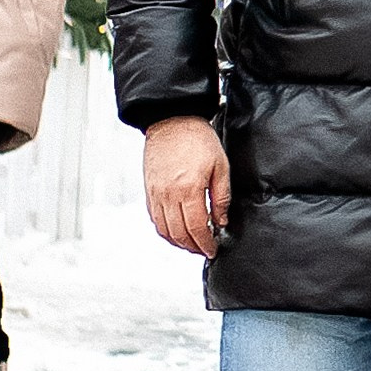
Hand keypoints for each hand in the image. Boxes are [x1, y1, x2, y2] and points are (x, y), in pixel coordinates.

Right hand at [144, 118, 230, 255]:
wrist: (172, 120)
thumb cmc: (198, 139)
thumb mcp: (220, 166)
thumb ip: (221, 197)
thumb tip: (221, 221)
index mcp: (188, 189)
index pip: (196, 228)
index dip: (205, 243)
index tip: (212, 249)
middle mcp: (168, 195)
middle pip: (178, 234)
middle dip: (192, 247)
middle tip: (204, 250)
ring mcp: (156, 193)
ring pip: (164, 230)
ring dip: (178, 242)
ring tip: (192, 244)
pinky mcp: (149, 190)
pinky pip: (154, 218)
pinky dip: (165, 230)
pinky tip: (176, 231)